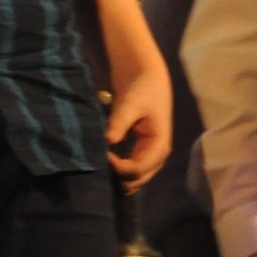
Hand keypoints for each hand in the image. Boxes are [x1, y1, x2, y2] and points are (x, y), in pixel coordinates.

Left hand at [104, 54, 171, 193]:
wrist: (146, 77)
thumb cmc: (141, 88)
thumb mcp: (130, 103)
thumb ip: (119, 122)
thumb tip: (108, 140)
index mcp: (159, 146)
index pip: (138, 169)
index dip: (118, 168)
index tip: (102, 154)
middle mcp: (157, 155)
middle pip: (138, 179)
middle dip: (119, 178)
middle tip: (97, 165)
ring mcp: (149, 154)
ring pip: (135, 178)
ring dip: (119, 178)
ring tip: (98, 168)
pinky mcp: (140, 150)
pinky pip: (130, 168)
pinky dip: (119, 171)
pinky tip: (103, 166)